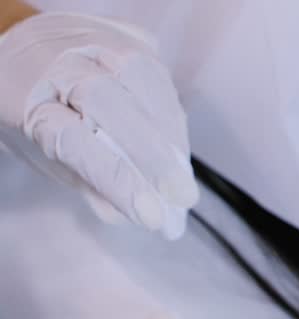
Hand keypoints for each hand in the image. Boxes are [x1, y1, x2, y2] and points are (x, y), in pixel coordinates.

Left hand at [0, 12, 196, 238]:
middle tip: (182, 196)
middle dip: (153, 156)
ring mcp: (93, 42)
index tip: (151, 216)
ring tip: (182, 175)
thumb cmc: (36, 110)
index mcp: (30, 101)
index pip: (76, 143)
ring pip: (141, 79)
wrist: (28, 48)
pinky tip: (177, 145)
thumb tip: (125, 214)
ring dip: (171, 134)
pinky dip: (172, 113)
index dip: (117, 181)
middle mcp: (60, 64)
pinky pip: (158, 72)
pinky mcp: (125, 34)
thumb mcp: (46, 153)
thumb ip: (85, 180)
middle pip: (109, 103)